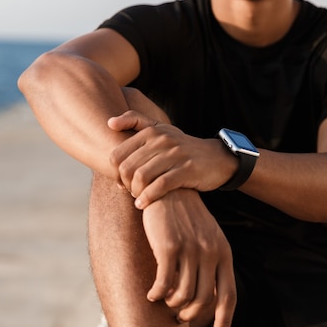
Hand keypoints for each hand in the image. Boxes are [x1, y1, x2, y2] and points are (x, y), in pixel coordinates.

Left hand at [108, 110, 235, 208]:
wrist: (217, 158)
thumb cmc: (182, 148)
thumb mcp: (161, 129)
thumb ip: (136, 121)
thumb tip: (109, 123)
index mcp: (151, 131)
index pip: (117, 155)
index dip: (115, 173)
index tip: (122, 182)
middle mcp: (162, 140)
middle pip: (127, 168)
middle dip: (125, 185)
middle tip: (131, 192)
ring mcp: (175, 154)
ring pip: (141, 177)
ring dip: (136, 193)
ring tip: (139, 198)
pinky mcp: (187, 169)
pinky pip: (159, 186)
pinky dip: (147, 198)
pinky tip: (144, 204)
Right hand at [142, 188, 236, 326]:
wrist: (168, 188)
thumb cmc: (185, 216)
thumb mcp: (206, 236)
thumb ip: (210, 262)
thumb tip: (206, 296)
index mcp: (224, 252)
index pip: (229, 295)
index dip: (224, 321)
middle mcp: (211, 252)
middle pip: (203, 301)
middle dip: (189, 315)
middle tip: (178, 317)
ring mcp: (190, 249)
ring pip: (182, 295)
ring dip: (171, 304)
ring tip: (163, 300)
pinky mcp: (168, 246)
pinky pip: (164, 282)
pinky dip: (157, 294)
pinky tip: (151, 294)